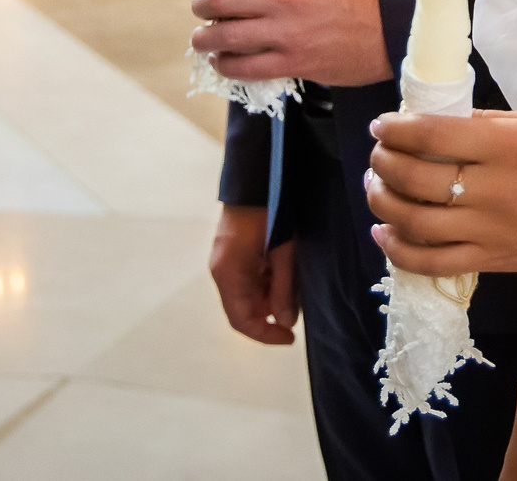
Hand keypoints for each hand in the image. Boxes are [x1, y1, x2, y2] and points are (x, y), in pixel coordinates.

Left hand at [192, 0, 392, 87]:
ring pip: (223, 37)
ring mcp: (285, 34)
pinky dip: (225, 64)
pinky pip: (243, 68)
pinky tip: (223, 60)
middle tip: (203, 7)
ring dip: (205, 38)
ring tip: (204, 38)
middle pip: (217, 1)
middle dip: (201, 4)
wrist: (393, 26)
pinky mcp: (292, 63)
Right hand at [209, 203, 298, 344]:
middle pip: (242, 308)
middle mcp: (221, 272)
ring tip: (292, 285)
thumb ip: (283, 288)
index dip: (265, 334)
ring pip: (245, 295)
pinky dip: (265, 283)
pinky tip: (282, 272)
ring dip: (269, 297)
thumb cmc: (271, 213)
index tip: (289, 338)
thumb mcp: (283, 252)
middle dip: (269, 313)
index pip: (241, 320)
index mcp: (228, 274)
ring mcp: (224, 262)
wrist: (256, 178)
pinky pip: (247, 279)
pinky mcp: (231, 253)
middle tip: (295, 305)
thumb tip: (285, 322)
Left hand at [366, 108, 516, 278]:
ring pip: (416, 223)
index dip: (397, 129)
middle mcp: (496, 192)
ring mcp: (494, 232)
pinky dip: (400, 251)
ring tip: (376, 185)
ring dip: (383, 202)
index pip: (433, 136)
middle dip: (384, 162)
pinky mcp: (496, 262)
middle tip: (379, 152)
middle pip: (416, 179)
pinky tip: (386, 232)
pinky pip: (435, 263)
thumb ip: (492, 124)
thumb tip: (444, 124)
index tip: (382, 124)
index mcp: (511, 148)